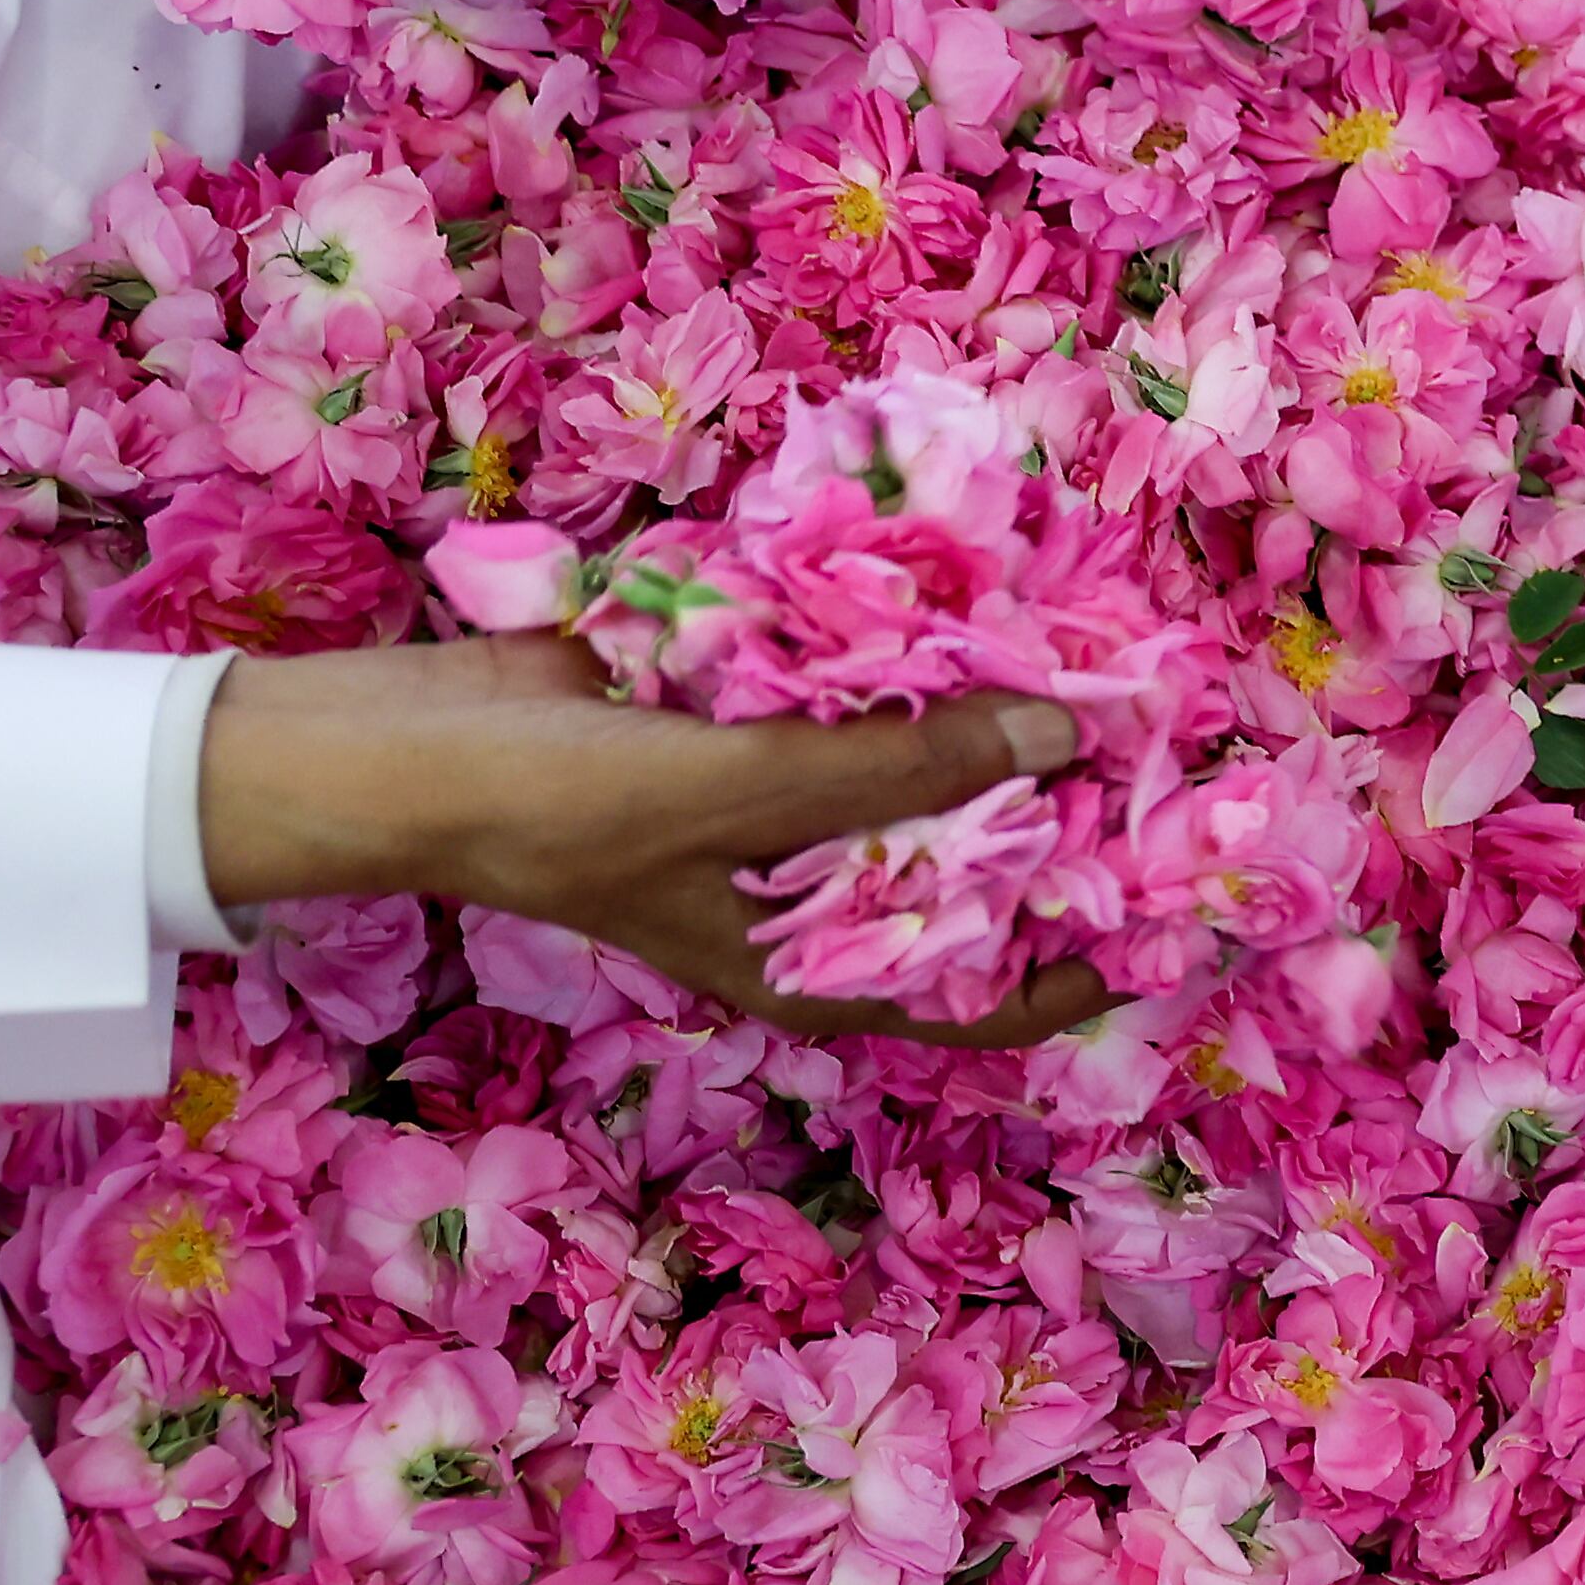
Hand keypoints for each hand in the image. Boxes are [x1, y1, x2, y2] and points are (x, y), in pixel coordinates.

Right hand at [197, 635, 1111, 1047]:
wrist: (398, 746)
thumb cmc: (555, 809)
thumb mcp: (739, 796)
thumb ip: (898, 768)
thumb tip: (1061, 741)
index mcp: (812, 958)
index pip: (987, 996)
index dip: (1091, 960)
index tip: (1186, 904)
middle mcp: (814, 887)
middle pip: (971, 863)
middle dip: (1059, 805)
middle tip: (1158, 728)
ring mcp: (784, 799)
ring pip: (924, 763)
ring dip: (991, 709)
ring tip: (1094, 647)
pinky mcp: (747, 716)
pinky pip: (854, 689)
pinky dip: (905, 650)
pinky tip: (974, 588)